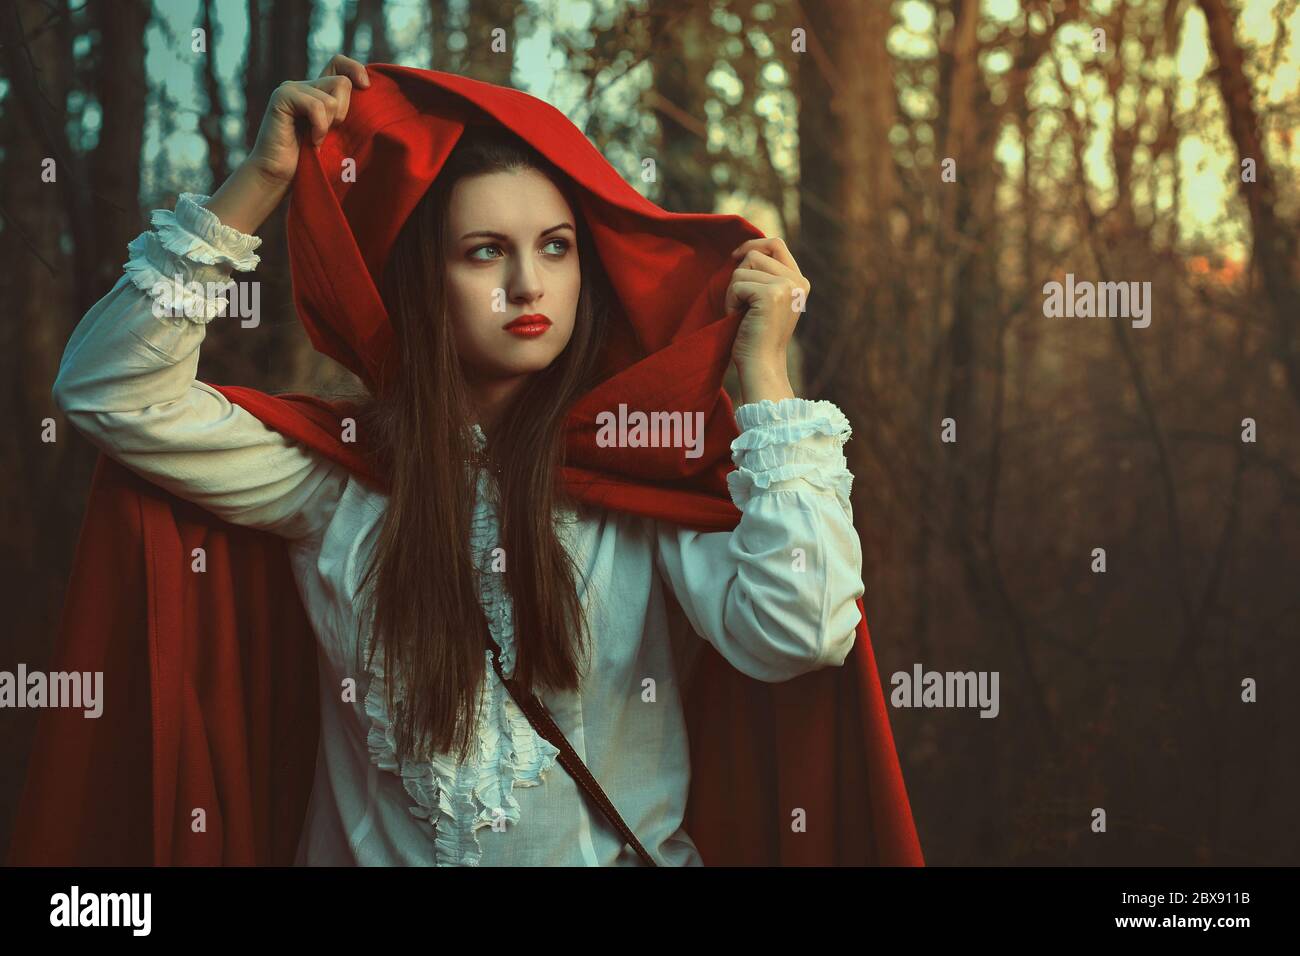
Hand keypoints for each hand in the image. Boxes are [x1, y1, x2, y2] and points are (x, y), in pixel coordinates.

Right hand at [245, 54, 370, 186]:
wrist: (281, 178)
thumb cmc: (313, 162)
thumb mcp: (338, 134)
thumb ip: (347, 114)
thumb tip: (370, 95)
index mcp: (318, 91)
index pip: (339, 63)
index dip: (355, 69)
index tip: (367, 88)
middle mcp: (304, 85)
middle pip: (342, 82)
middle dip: (343, 112)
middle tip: (330, 133)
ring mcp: (291, 89)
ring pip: (330, 98)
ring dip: (329, 125)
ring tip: (317, 139)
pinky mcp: (281, 97)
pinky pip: (316, 106)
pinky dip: (319, 128)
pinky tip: (312, 141)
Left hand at [725, 236, 809, 402]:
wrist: (761, 365)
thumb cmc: (756, 336)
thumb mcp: (767, 300)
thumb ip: (765, 276)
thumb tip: (745, 249)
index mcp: (800, 281)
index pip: (776, 244)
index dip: (753, 245)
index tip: (735, 258)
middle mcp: (797, 281)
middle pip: (755, 254)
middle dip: (739, 276)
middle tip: (741, 303)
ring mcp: (786, 287)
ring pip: (743, 267)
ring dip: (733, 290)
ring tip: (741, 313)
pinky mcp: (771, 295)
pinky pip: (737, 283)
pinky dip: (730, 300)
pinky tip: (737, 318)